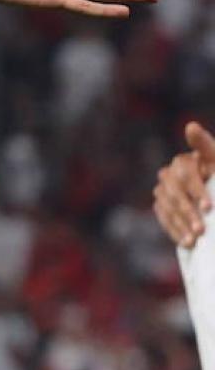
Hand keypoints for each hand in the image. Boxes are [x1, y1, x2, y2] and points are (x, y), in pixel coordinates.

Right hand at [154, 122, 214, 248]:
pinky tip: (186, 243)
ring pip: (167, 207)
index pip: (186, 173)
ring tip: (195, 240)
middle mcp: (170, 173)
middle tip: (202, 230)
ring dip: (181, 224)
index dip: (197, 190)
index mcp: (186, 161)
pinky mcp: (161, 205)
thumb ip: (205, 146)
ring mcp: (163, 190)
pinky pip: (163, 218)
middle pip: (174, 193)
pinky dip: (175, 230)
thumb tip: (190, 126)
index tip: (209, 207)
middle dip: (189, 212)